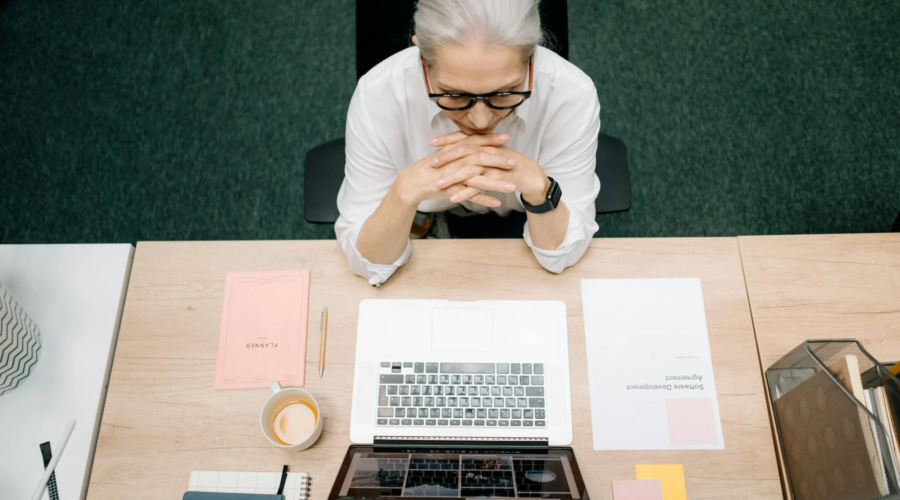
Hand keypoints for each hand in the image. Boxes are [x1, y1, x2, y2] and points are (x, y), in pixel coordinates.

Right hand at [392, 133, 516, 207]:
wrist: (413, 182)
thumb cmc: (431, 167)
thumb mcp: (446, 152)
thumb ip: (459, 145)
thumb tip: (473, 138)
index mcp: (455, 149)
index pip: (476, 141)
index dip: (491, 139)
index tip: (507, 137)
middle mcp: (456, 161)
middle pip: (481, 159)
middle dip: (499, 161)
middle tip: (516, 163)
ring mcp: (454, 176)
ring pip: (478, 179)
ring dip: (496, 184)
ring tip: (512, 188)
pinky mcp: (452, 190)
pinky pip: (470, 196)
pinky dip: (483, 200)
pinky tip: (496, 203)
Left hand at [430, 132, 549, 204]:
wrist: (531, 176)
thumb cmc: (510, 165)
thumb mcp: (494, 153)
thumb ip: (480, 148)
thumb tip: (462, 145)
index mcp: (486, 143)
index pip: (464, 138)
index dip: (447, 139)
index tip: (432, 142)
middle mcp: (489, 151)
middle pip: (463, 152)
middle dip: (446, 158)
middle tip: (431, 165)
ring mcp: (493, 166)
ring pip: (469, 170)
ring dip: (452, 177)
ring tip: (438, 184)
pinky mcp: (498, 179)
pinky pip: (479, 186)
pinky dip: (465, 192)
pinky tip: (454, 198)